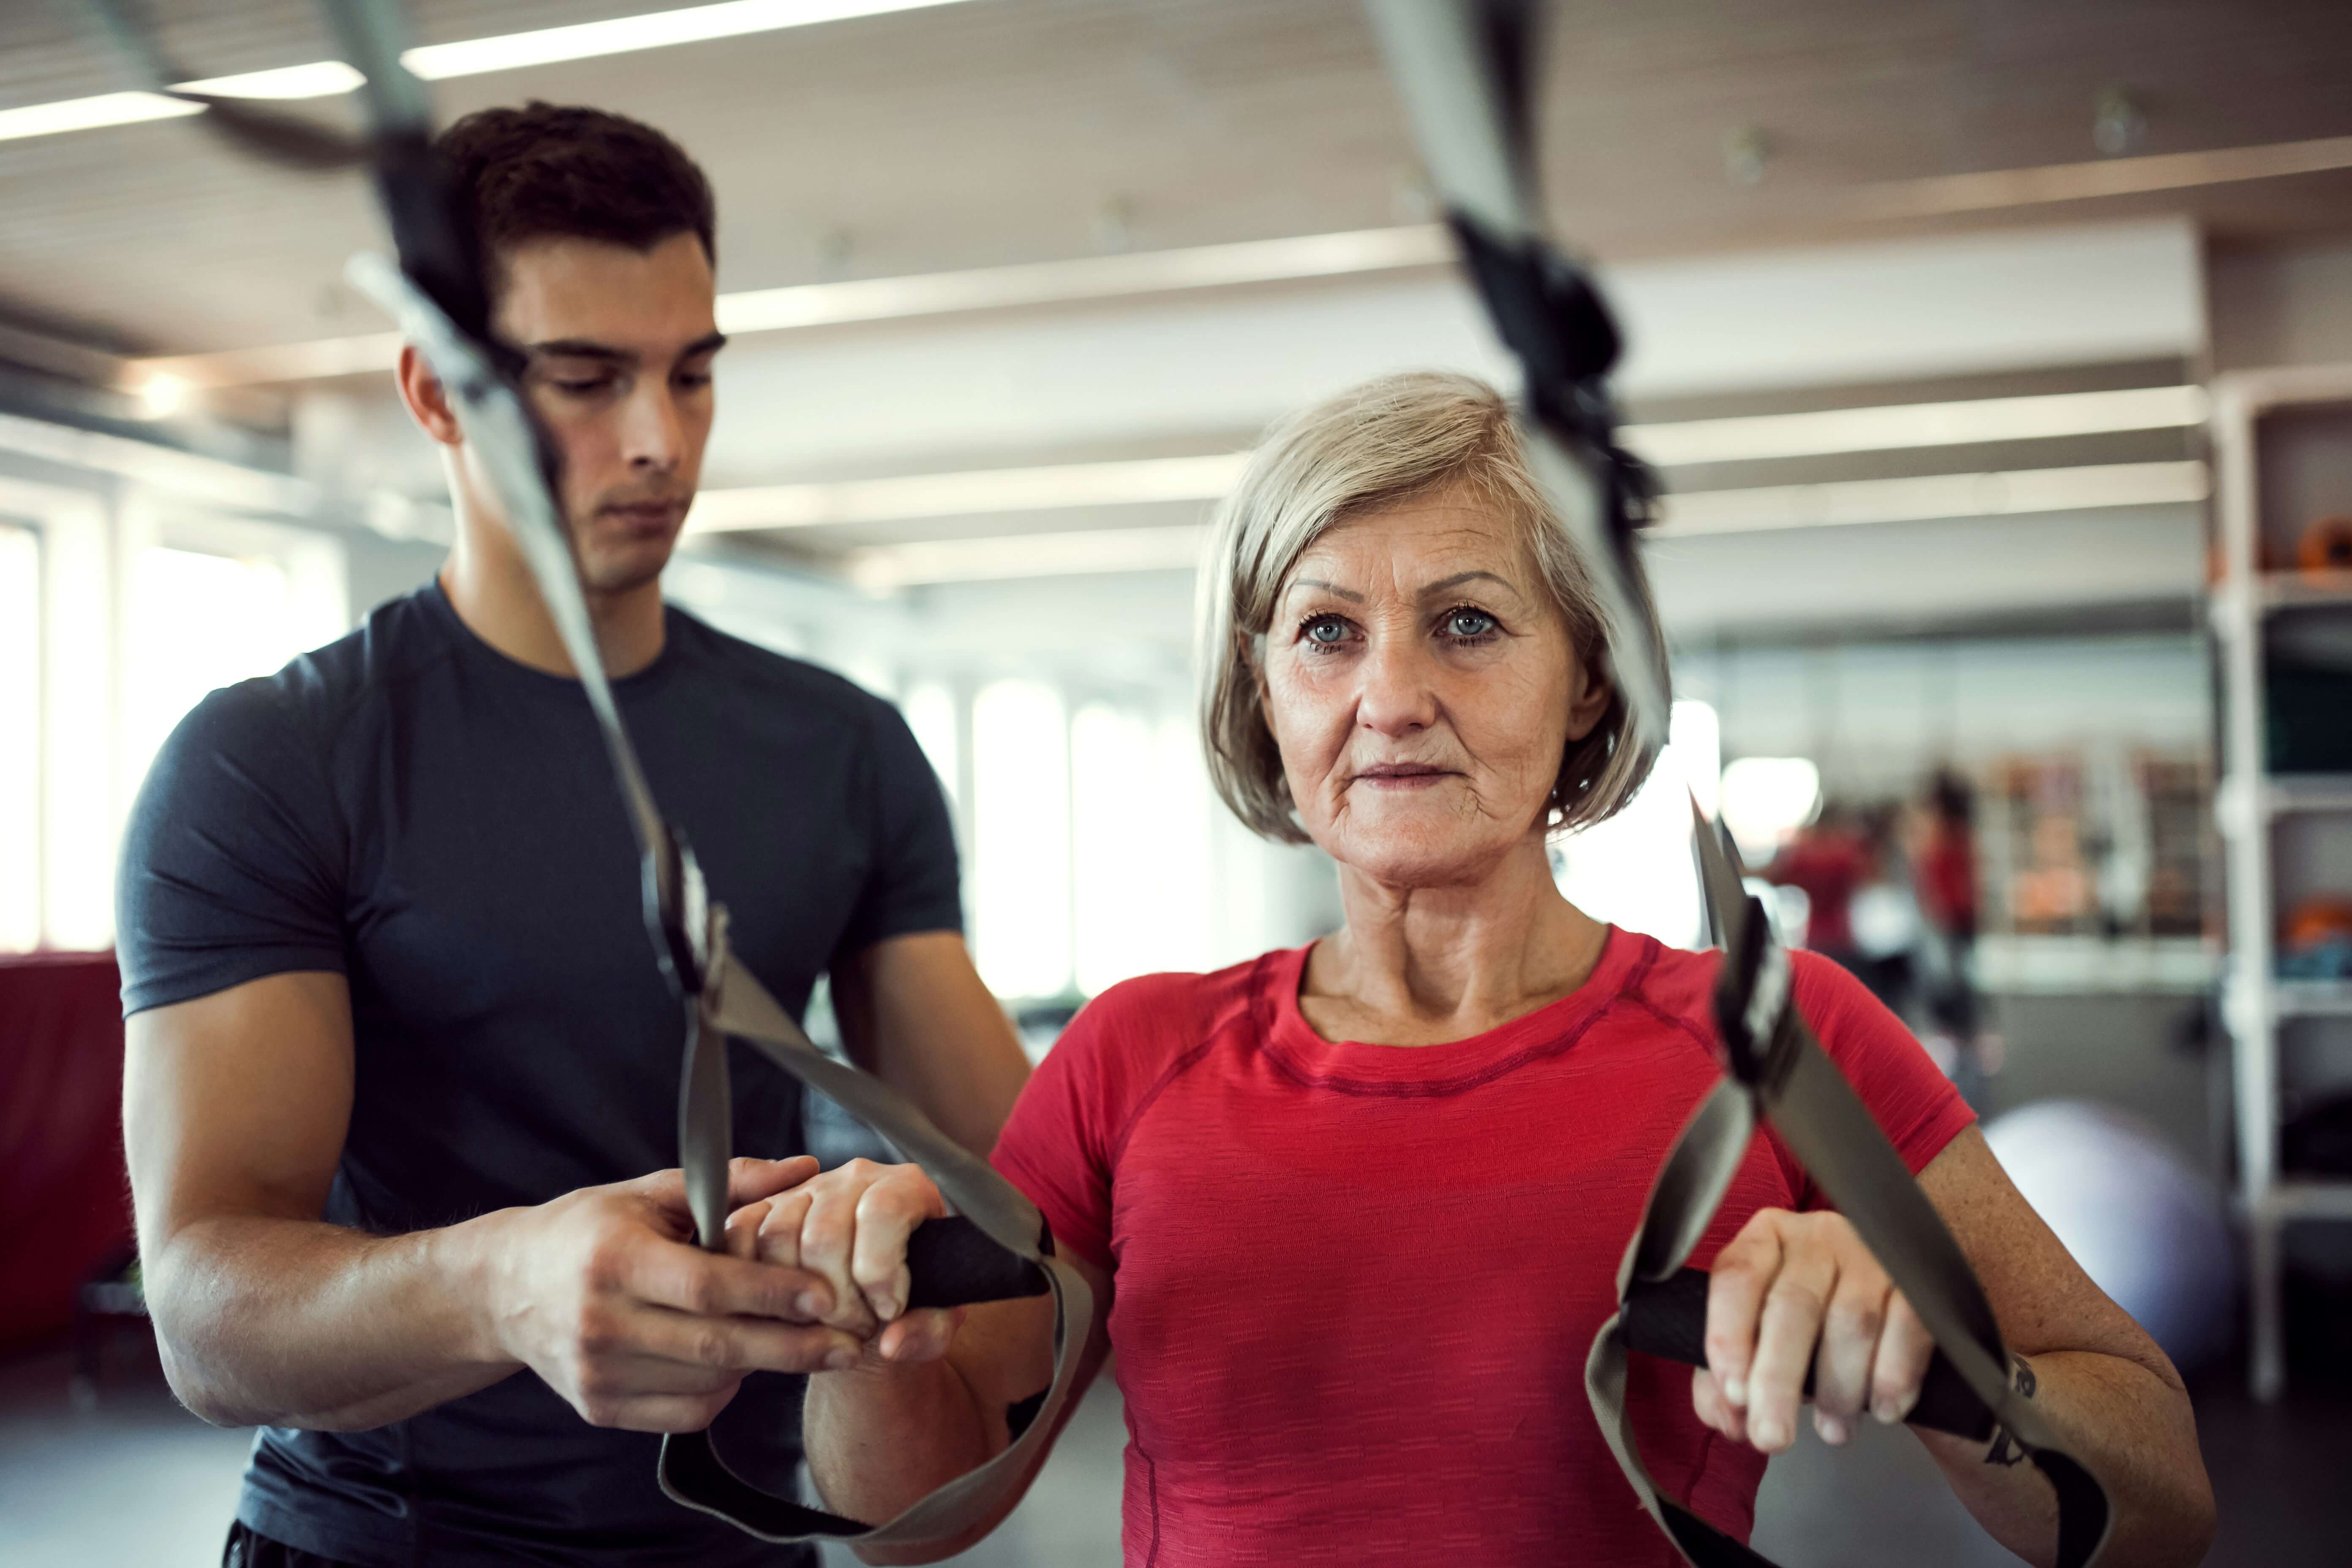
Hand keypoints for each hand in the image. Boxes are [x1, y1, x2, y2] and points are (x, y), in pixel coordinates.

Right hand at [484, 1156, 865, 1432]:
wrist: (504, 1288)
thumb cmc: (588, 1230)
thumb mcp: (651, 1193)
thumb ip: (732, 1182)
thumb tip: (806, 1167)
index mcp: (615, 1260)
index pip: (706, 1286)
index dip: (771, 1293)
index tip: (825, 1296)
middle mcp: (601, 1321)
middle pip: (715, 1344)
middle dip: (792, 1348)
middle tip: (850, 1344)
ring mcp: (597, 1372)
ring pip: (706, 1382)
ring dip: (760, 1366)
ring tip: (793, 1342)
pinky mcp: (598, 1408)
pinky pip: (685, 1412)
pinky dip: (723, 1392)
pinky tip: (736, 1363)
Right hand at [725, 1158, 963, 1368]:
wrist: (877, 1293)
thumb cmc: (911, 1298)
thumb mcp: (935, 1318)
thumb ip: (929, 1330)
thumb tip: (893, 1342)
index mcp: (906, 1187)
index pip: (883, 1213)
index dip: (881, 1272)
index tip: (889, 1312)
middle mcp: (854, 1178)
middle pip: (825, 1235)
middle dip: (839, 1299)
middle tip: (859, 1329)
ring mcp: (806, 1190)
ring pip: (779, 1238)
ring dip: (796, 1297)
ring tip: (828, 1324)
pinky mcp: (767, 1209)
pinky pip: (742, 1236)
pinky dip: (756, 1280)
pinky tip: (787, 1311)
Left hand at [1692, 1207, 1935, 1453]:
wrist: (1889, 1327)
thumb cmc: (1810, 1336)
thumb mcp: (1759, 1349)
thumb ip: (1727, 1384)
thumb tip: (1729, 1420)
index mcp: (1766, 1240)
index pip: (1737, 1277)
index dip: (1730, 1336)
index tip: (1734, 1394)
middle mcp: (1818, 1238)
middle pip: (1793, 1305)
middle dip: (1778, 1379)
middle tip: (1772, 1437)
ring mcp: (1873, 1254)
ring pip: (1852, 1322)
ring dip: (1840, 1389)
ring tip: (1833, 1431)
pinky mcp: (1920, 1283)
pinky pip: (1908, 1328)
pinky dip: (1895, 1376)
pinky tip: (1883, 1410)